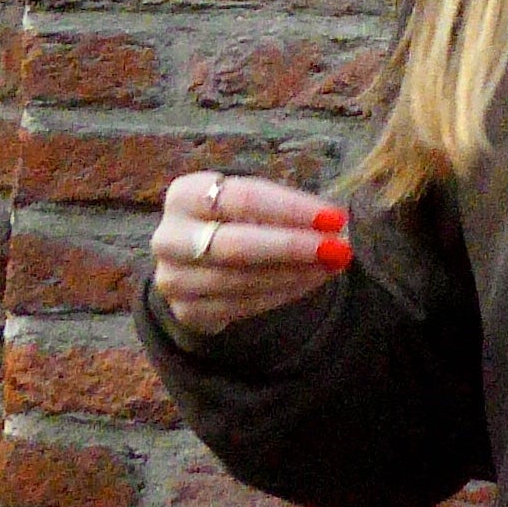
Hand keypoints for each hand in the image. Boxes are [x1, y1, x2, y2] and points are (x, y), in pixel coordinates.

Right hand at [150, 171, 351, 339]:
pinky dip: (281, 294)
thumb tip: (334, 225)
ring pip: (240, 280)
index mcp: (184, 194)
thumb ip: (285, 210)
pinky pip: (239, 307)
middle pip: (236, 244)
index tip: (335, 217)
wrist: (197, 261)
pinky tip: (308, 281)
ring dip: (294, 274)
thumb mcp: (252, 202)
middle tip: (338, 248)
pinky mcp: (185, 311)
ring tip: (331, 265)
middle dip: (293, 247)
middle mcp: (169, 237)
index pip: (243, 197)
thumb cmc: (235, 219)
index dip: (292, 209)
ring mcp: (173, 278)